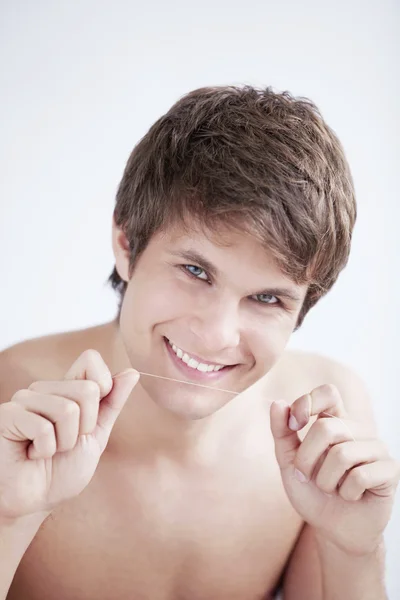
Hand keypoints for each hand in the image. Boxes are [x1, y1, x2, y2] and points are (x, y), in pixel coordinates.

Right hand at [0, 349, 138, 520]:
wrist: (35, 502)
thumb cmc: (62, 470)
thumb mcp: (96, 435)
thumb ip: (112, 403)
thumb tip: (132, 372)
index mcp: (66, 389)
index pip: (90, 360)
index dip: (103, 388)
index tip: (91, 420)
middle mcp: (44, 388)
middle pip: (87, 390)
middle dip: (85, 427)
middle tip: (64, 444)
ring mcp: (24, 399)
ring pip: (68, 410)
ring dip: (64, 442)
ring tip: (47, 451)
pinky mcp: (7, 415)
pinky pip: (43, 428)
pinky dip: (44, 451)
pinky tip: (31, 455)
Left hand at [270, 384, 399, 555]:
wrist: (333, 529)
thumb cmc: (313, 492)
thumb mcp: (289, 462)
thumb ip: (282, 432)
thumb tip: (277, 403)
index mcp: (335, 420)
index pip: (327, 393)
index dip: (307, 403)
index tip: (294, 425)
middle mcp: (358, 429)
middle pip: (326, 427)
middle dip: (307, 458)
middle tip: (308, 476)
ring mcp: (376, 448)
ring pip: (342, 454)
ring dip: (326, 480)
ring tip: (332, 488)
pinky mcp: (390, 470)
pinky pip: (361, 476)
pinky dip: (347, 492)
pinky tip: (351, 496)